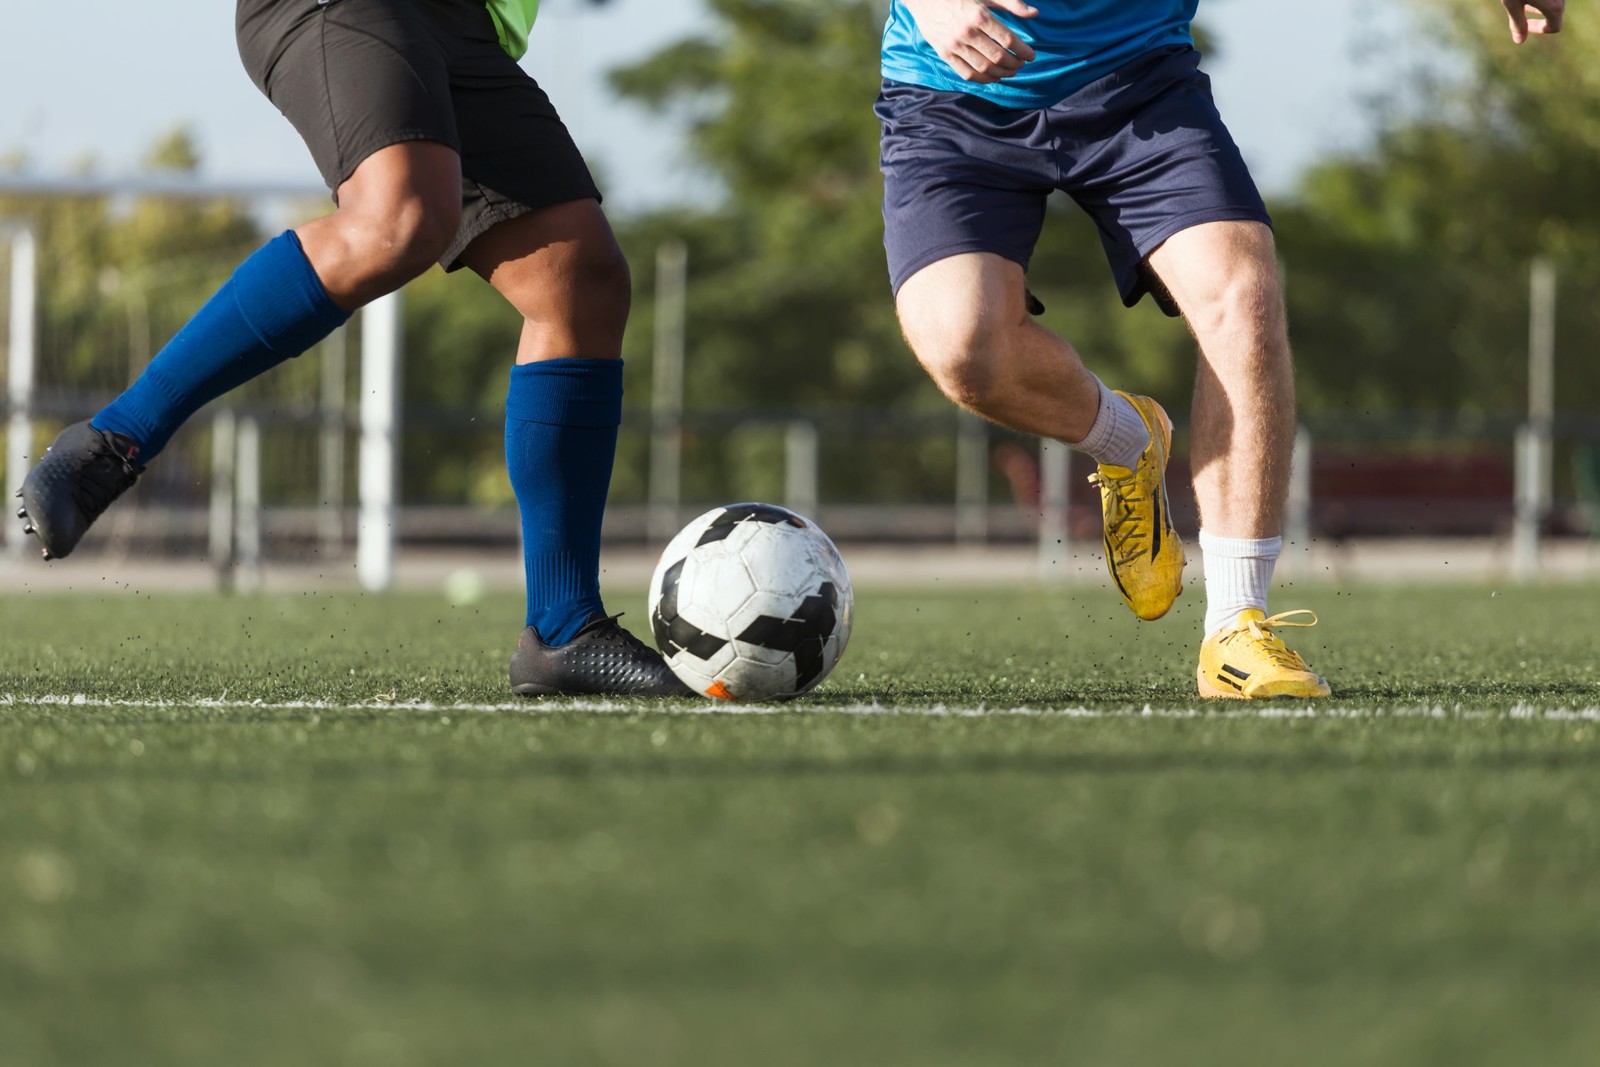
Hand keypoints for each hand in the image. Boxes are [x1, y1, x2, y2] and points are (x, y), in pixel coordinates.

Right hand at [902, 0, 1038, 82]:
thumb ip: (1011, 3)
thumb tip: (1035, 13)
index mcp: (979, 15)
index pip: (1007, 39)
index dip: (1023, 50)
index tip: (1031, 56)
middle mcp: (967, 32)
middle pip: (997, 57)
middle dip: (1014, 64)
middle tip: (1021, 64)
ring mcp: (954, 45)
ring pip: (983, 68)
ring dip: (1001, 74)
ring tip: (1010, 72)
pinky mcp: (944, 53)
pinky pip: (966, 73)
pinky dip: (982, 79)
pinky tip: (992, 77)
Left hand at [1501, 0, 1562, 43]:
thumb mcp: (1512, 3)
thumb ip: (1517, 22)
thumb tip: (1519, 41)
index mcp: (1554, 6)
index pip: (1554, 27)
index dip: (1539, 29)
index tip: (1525, 26)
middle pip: (1556, 13)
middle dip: (1540, 17)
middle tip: (1522, 15)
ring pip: (1555, 2)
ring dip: (1541, 6)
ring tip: (1524, 4)